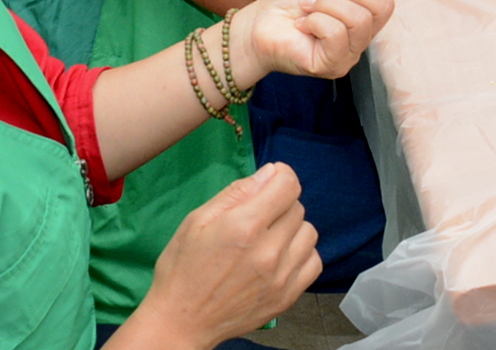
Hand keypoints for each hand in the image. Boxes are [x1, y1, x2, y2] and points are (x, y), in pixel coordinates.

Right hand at [137, 164, 320, 345]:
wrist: (181, 322)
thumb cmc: (182, 269)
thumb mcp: (197, 221)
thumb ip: (237, 193)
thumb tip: (271, 172)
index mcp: (244, 227)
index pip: (288, 186)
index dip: (281, 176)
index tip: (271, 181)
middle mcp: (269, 251)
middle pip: (297, 207)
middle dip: (279, 204)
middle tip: (257, 217)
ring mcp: (281, 277)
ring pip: (308, 232)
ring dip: (292, 229)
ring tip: (268, 239)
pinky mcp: (287, 297)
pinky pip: (313, 261)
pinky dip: (301, 254)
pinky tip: (280, 258)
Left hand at [241, 0, 397, 80]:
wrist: (259, 20)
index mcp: (367, 10)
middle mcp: (365, 35)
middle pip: (384, 5)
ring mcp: (350, 53)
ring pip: (359, 20)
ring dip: (326, 4)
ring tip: (306, 7)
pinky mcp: (332, 66)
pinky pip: (337, 35)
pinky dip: (315, 21)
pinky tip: (302, 26)